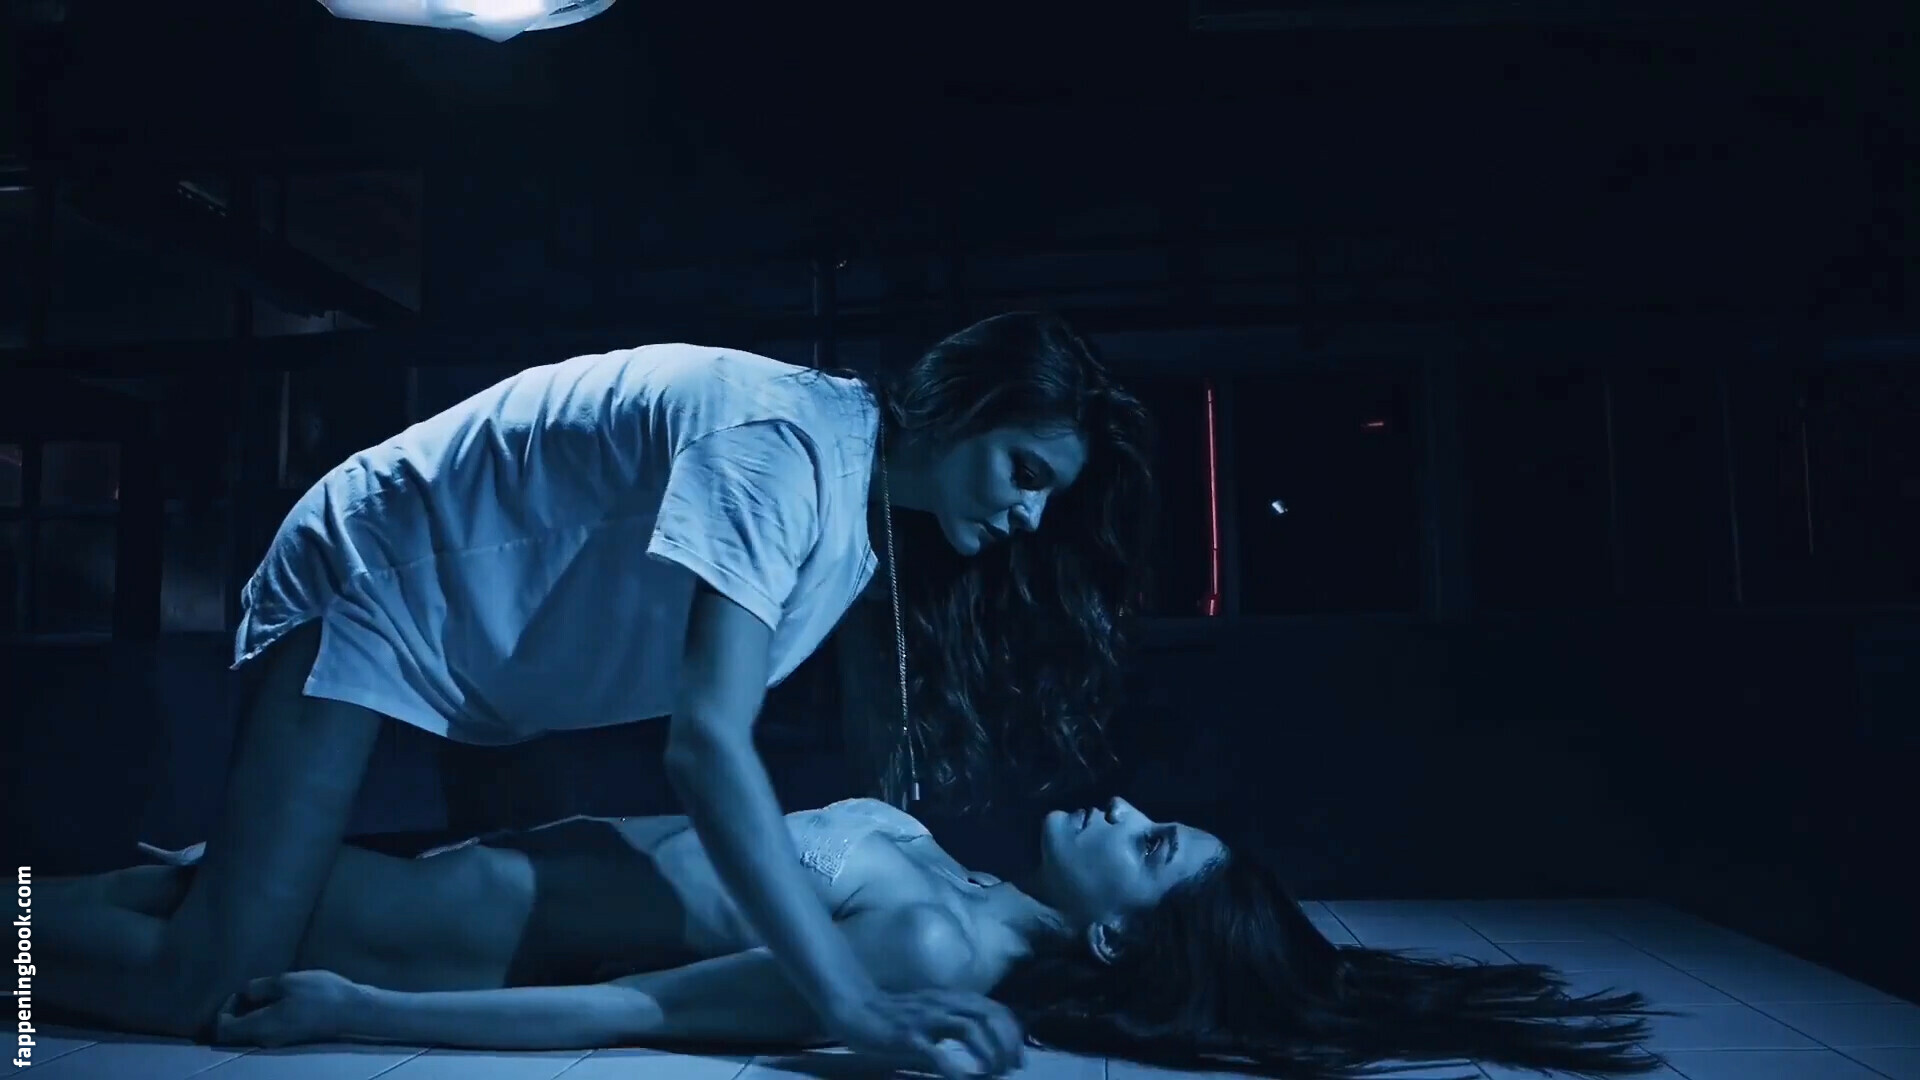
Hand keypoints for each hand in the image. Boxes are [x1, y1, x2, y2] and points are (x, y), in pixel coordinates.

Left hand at [212, 970, 361, 1046]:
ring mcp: (277, 1040)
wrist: (352, 1011)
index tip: (242, 992)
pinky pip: (265, 1027)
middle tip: (254, 988)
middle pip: (234, 1030)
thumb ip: (259, 987)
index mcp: (259, 1026)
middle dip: (237, 1008)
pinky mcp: (289, 1036)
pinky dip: (265, 1013)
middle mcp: (263, 1038)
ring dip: (253, 1010)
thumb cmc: (319, 994)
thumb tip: (244, 994)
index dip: (223, 1009)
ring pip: (251, 1028)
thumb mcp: (286, 981)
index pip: (221, 1028)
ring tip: (269, 990)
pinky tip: (282, 998)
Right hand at [826, 988, 1024, 1078]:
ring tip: (995, 1074)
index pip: (995, 1009)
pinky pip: (936, 1052)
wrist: (855, 1010)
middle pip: (989, 1016)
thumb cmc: (896, 1017)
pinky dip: (954, 1068)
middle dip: (1007, 1044)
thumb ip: (957, 1024)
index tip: (1018, 1059)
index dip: (1013, 1033)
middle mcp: (944, 1004)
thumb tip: (986, 1046)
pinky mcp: (907, 1036)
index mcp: (952, 999)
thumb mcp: (934, 1015)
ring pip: (970, 1029)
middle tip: (1012, 1069)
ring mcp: (926, 1018)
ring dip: (988, 1053)